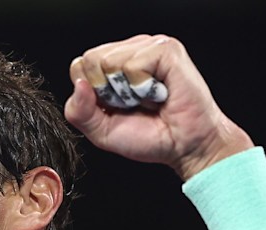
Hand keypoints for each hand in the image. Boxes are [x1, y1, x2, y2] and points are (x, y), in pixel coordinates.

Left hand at [64, 34, 253, 179]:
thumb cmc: (150, 137)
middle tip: (133, 104)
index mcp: (113, 64)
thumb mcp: (101, 131)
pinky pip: (132, 65)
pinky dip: (142, 87)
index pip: (79, 66)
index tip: (115, 108)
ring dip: (126, 92)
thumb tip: (79, 85)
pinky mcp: (166, 49)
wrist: (186, 147)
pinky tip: (159, 93)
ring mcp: (148, 47)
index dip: (90, 94)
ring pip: (109, 62)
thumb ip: (79, 112)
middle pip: (90, 60)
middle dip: (106, 93)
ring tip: (147, 99)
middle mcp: (130, 50)